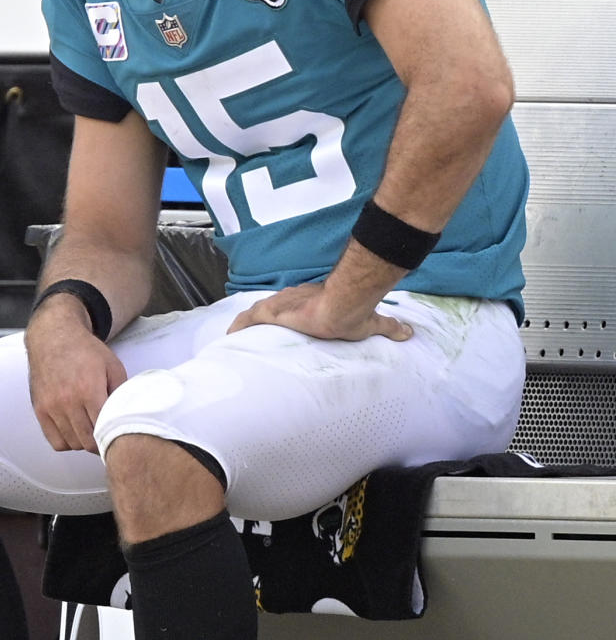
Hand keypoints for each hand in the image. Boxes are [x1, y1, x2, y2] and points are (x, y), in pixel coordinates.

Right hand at [25, 303, 127, 452]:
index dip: (113, 437)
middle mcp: (68, 401)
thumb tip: (126, 417)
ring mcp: (51, 407)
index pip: (103, 430)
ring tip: (90, 431)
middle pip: (87, 442)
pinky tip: (74, 431)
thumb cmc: (84, 350)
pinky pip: (55, 441)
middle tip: (105, 437)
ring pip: (72, 444)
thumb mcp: (113, 366)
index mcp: (89, 390)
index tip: (117, 436)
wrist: (54, 337)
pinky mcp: (40, 410)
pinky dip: (66, 442)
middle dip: (99, 443)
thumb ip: (121, 393)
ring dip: (83, 442)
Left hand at [226, 282, 412, 342]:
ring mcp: (281, 304)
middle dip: (259, 323)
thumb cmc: (353, 312)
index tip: (278, 326)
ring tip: (235, 341)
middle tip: (250, 338)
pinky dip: (238, 327)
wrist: (344, 304)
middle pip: (270, 310)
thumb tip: (410, 332)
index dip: (283, 317)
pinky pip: (248, 319)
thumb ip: (389, 327)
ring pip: (256, 314)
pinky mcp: (274, 312)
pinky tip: (229, 337)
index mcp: (310, 303)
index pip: (292, 308)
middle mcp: (292, 299)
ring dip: (245, 326)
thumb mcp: (371, 323)